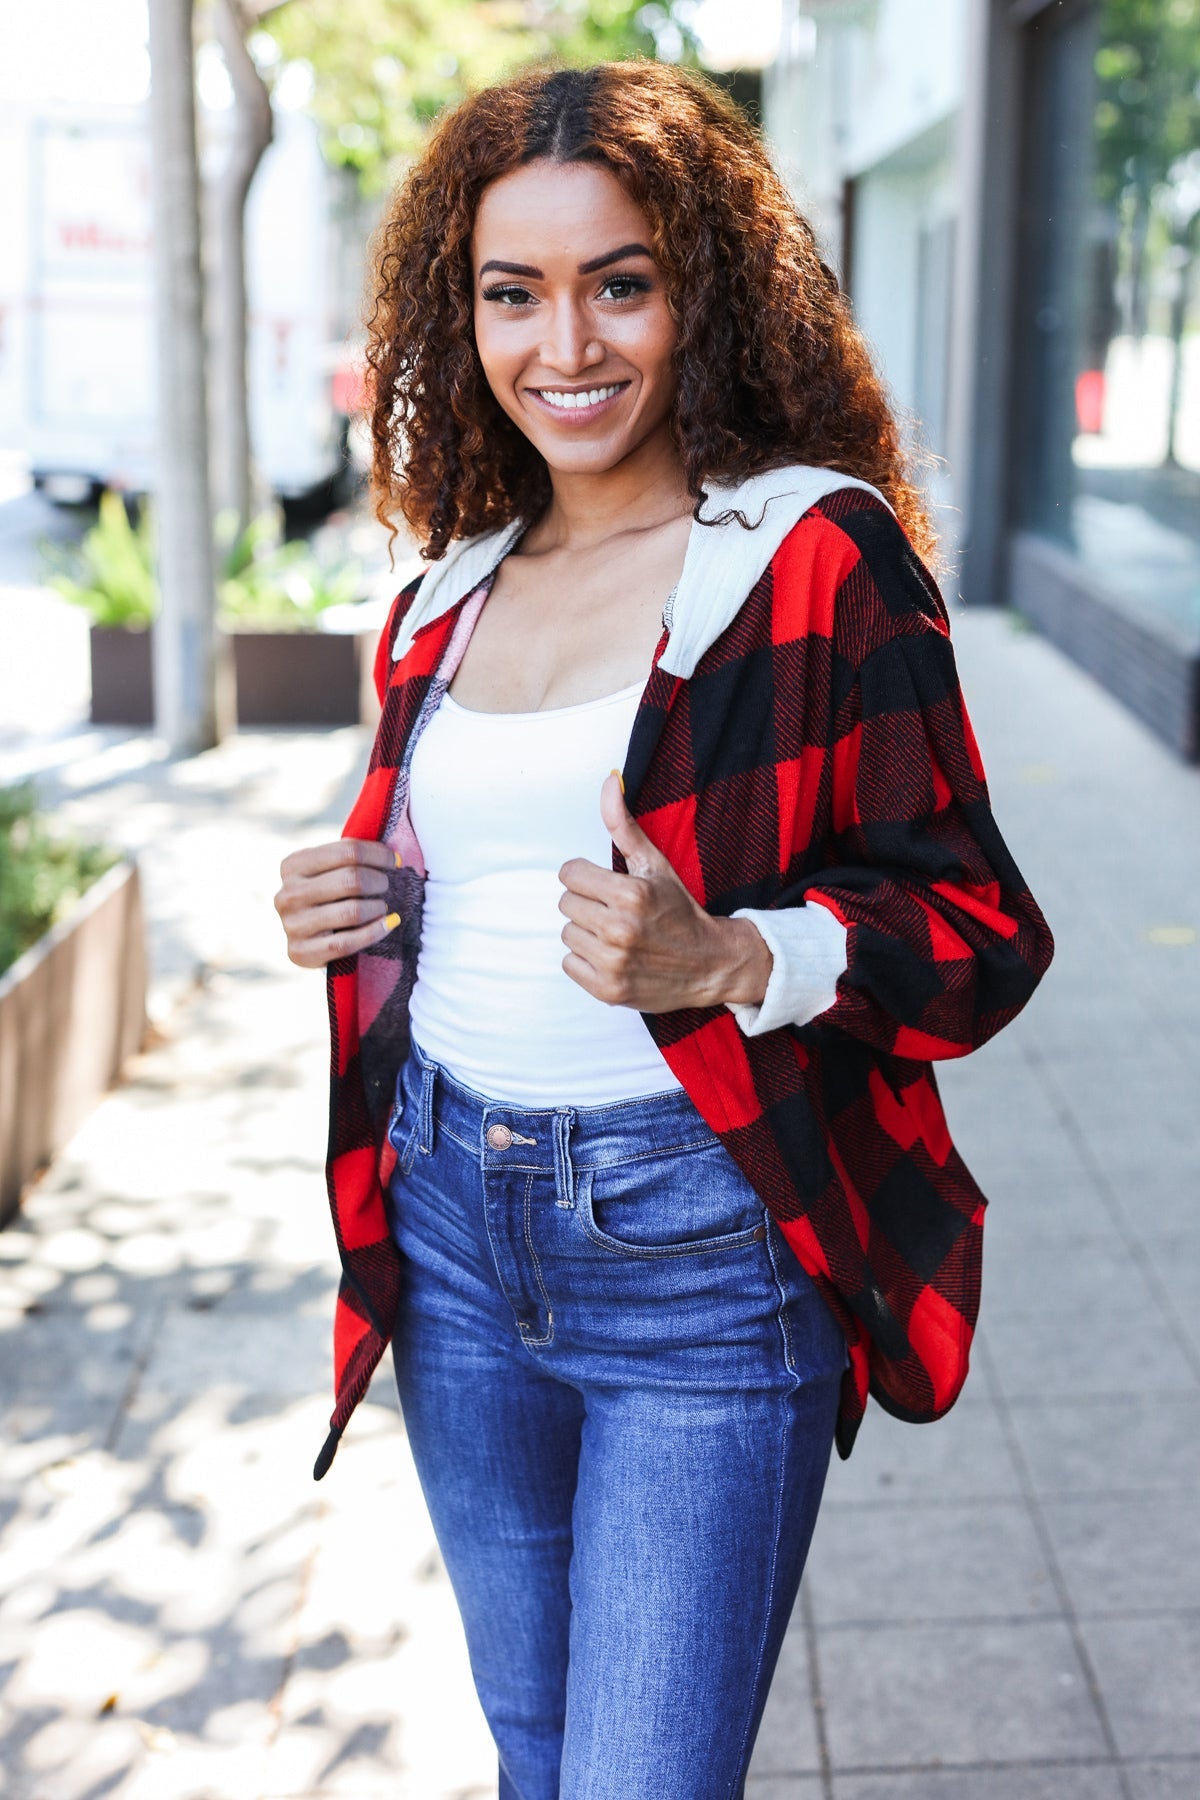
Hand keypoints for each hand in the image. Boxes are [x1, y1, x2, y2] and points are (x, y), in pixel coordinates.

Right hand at [275, 839, 400, 967]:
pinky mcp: (300, 952)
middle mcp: (287, 894)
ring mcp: (292, 925)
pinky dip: (375, 932)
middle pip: (351, 880)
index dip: (379, 855)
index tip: (395, 861)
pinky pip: (347, 943)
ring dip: (377, 907)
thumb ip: (351, 857)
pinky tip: (388, 924)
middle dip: (379, 881)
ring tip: (382, 906)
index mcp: (293, 865)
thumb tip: (393, 856)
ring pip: (352, 912)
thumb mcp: (329, 870)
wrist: (307, 937)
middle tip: (386, 885)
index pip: (348, 851)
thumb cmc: (327, 896)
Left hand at [557, 772, 772, 1011]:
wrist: (710, 964)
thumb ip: (623, 824)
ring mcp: (613, 963)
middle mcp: (619, 930)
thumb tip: (608, 780)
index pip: (569, 874)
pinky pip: (569, 964)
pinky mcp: (608, 990)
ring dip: (587, 933)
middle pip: (566, 903)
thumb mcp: (655, 864)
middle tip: (617, 912)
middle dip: (589, 904)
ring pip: (567, 934)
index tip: (610, 887)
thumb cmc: (679, 910)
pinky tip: (613, 956)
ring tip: (617, 935)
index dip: (588, 877)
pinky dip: (586, 961)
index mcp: (630, 894)